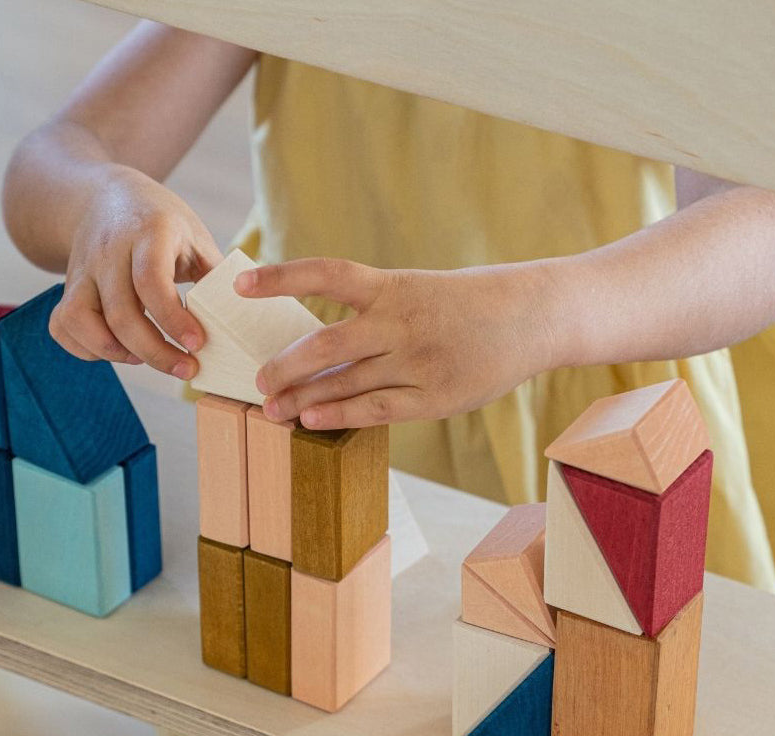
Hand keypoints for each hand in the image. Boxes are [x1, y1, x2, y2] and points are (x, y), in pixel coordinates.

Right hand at [49, 167, 221, 378]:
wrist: (104, 196)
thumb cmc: (159, 222)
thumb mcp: (194, 235)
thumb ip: (214, 273)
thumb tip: (243, 317)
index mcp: (148, 233)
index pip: (150, 280)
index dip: (172, 318)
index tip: (197, 344)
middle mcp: (108, 251)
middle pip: (120, 312)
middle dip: (155, 351)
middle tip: (187, 368)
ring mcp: (83, 269)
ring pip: (80, 319)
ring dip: (114, 352)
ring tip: (146, 358)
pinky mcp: (67, 287)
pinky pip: (62, 326)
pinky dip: (85, 349)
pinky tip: (118, 351)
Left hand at [235, 258, 559, 428]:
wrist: (534, 318)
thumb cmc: (469, 305)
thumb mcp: (420, 291)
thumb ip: (375, 313)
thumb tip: (319, 351)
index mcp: (395, 287)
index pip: (326, 275)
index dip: (281, 278)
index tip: (240, 284)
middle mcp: (401, 323)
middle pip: (326, 344)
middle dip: (284, 365)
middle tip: (256, 381)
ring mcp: (417, 364)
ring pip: (345, 383)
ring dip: (302, 398)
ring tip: (271, 409)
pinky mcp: (434, 399)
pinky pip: (375, 410)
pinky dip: (339, 416)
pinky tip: (311, 421)